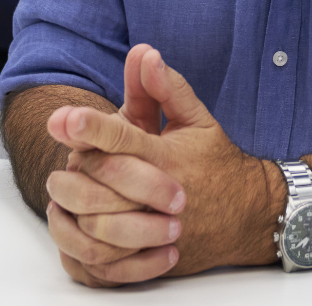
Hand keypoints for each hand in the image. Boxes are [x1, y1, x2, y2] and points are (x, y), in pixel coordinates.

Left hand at [44, 44, 278, 285]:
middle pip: (99, 178)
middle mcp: (159, 195)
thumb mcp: (198, 119)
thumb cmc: (217, 164)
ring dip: (74, 203)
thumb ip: (166, 88)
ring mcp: (154, 231)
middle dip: (76, 164)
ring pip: (94, 221)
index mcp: (168, 157)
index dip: (91, 127)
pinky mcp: (150, 258)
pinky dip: (83, 241)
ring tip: (66, 190)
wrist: (248, 218)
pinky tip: (77, 223)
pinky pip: (102, 257)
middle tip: (67, 158)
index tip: (63, 119)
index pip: (122, 140)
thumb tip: (144, 52)